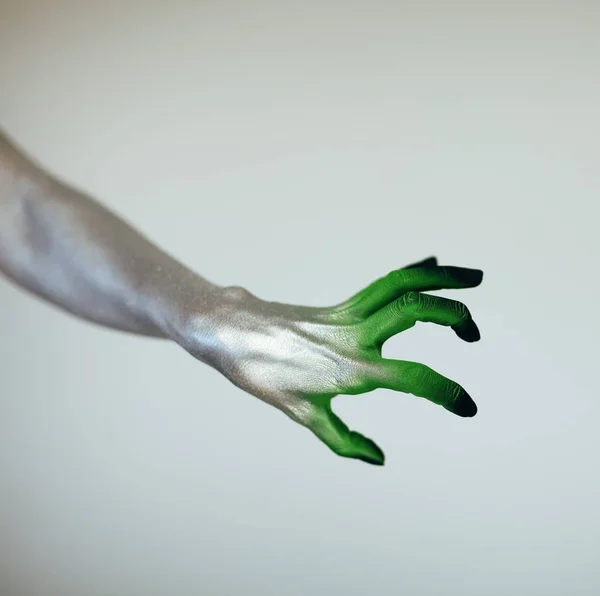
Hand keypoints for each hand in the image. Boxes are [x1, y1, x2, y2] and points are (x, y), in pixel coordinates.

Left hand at [182, 256, 482, 464]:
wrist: (229, 333)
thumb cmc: (260, 374)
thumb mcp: (302, 415)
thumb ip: (342, 440)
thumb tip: (379, 459)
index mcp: (349, 369)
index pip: (412, 378)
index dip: (447, 392)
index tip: (468, 407)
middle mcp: (353, 336)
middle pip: (414, 310)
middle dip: (454, 314)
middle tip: (475, 333)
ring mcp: (347, 315)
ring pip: (402, 285)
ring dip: (441, 279)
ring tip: (474, 278)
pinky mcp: (340, 304)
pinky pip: (384, 284)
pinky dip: (412, 274)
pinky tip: (430, 265)